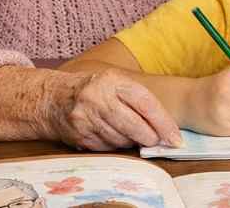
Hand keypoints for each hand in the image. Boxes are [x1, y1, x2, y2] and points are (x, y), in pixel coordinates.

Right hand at [44, 69, 180, 150]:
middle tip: (157, 142)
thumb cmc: (97, 91)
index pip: (146, 104)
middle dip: (150, 138)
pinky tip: (113, 137)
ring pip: (120, 140)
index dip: (164, 124)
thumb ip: (139, 101)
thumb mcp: (117, 83)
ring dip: (131, 142)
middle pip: (134, 126)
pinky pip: (106, 148)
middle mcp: (98, 97)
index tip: (175, 139)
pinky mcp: (78, 134)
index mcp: (114, 81)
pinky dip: (115, 146)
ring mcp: (86, 117)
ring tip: (131, 136)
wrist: (53, 98)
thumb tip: (166, 129)